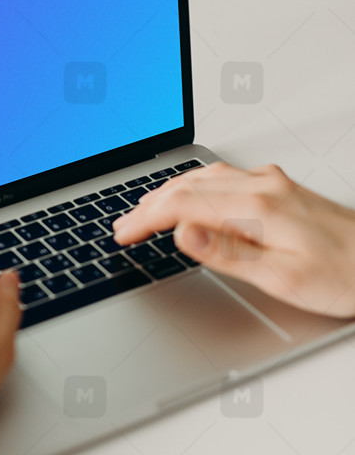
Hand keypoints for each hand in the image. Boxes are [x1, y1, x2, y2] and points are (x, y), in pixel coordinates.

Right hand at [113, 162, 354, 318]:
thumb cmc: (345, 275)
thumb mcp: (283, 278)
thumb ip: (229, 253)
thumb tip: (183, 234)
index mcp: (258, 208)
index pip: (183, 206)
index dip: (146, 219)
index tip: (123, 233)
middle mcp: (264, 187)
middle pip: (189, 185)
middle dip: (149, 204)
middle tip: (122, 225)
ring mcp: (273, 184)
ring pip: (205, 176)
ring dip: (170, 191)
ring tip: (145, 209)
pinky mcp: (281, 189)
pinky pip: (225, 176)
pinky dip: (195, 184)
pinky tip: (192, 193)